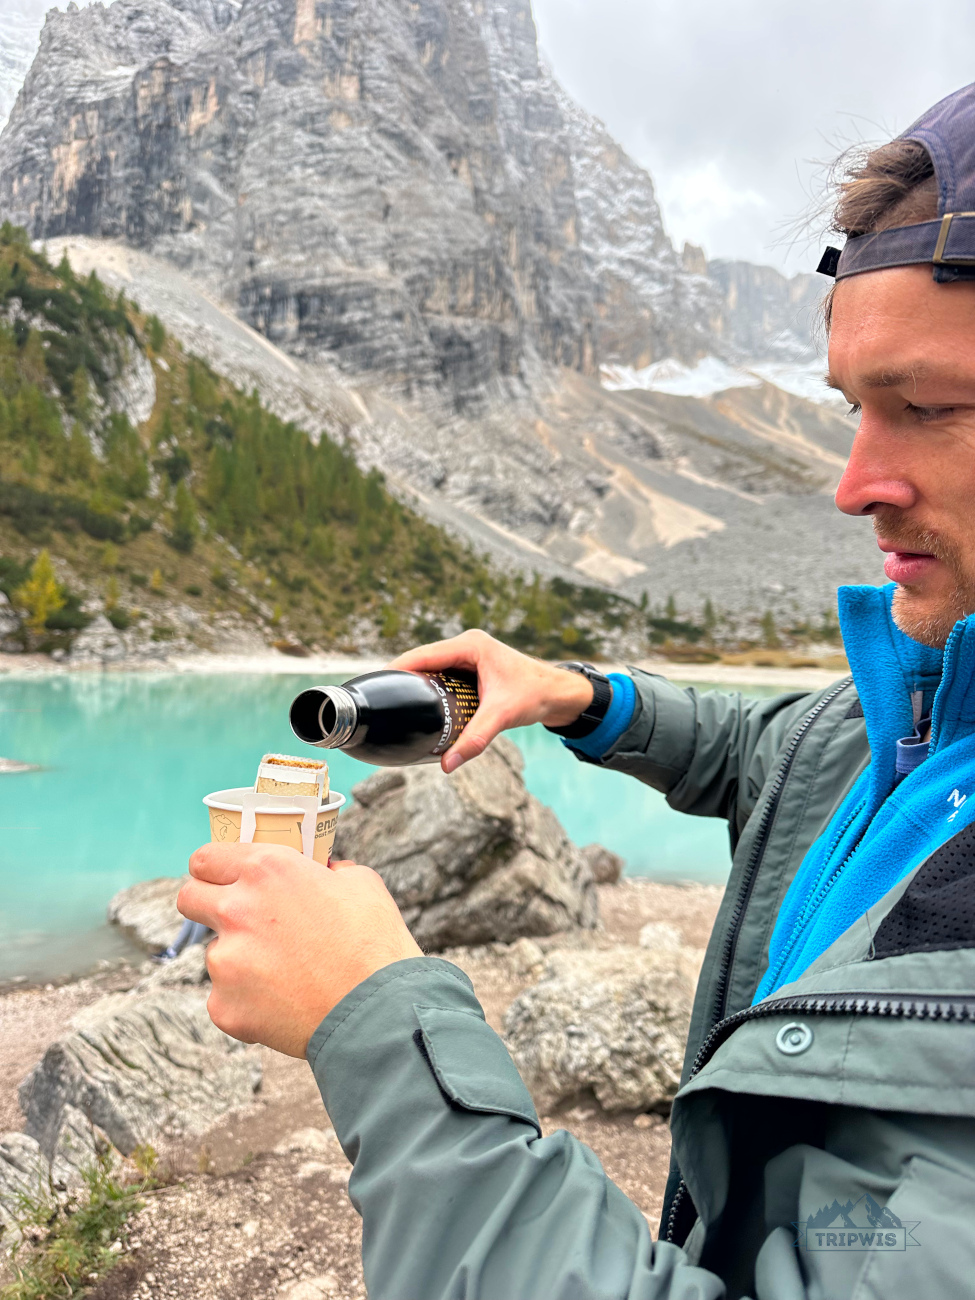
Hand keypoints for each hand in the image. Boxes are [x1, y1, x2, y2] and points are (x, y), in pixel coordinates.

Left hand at [177, 843, 421, 1057]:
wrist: (379, 1013)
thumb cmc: (375, 944)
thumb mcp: (361, 884)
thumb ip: (329, 871)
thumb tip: (322, 873)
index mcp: (267, 870)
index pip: (207, 857)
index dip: (213, 868)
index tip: (220, 878)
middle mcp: (237, 909)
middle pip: (188, 898)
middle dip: (206, 905)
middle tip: (237, 920)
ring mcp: (225, 960)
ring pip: (215, 953)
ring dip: (239, 960)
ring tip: (286, 975)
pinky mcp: (224, 1006)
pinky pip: (225, 998)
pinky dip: (248, 1001)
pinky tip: (285, 1004)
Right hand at [388, 629, 593, 772]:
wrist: (558, 694)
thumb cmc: (535, 695)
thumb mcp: (501, 716)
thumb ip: (475, 740)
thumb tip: (447, 764)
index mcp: (470, 645)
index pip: (423, 654)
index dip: (398, 668)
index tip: (375, 684)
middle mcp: (467, 645)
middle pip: (423, 659)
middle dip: (402, 677)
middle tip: (380, 699)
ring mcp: (469, 655)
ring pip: (431, 667)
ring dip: (414, 682)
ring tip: (392, 701)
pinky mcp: (472, 667)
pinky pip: (442, 674)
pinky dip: (429, 686)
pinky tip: (417, 703)